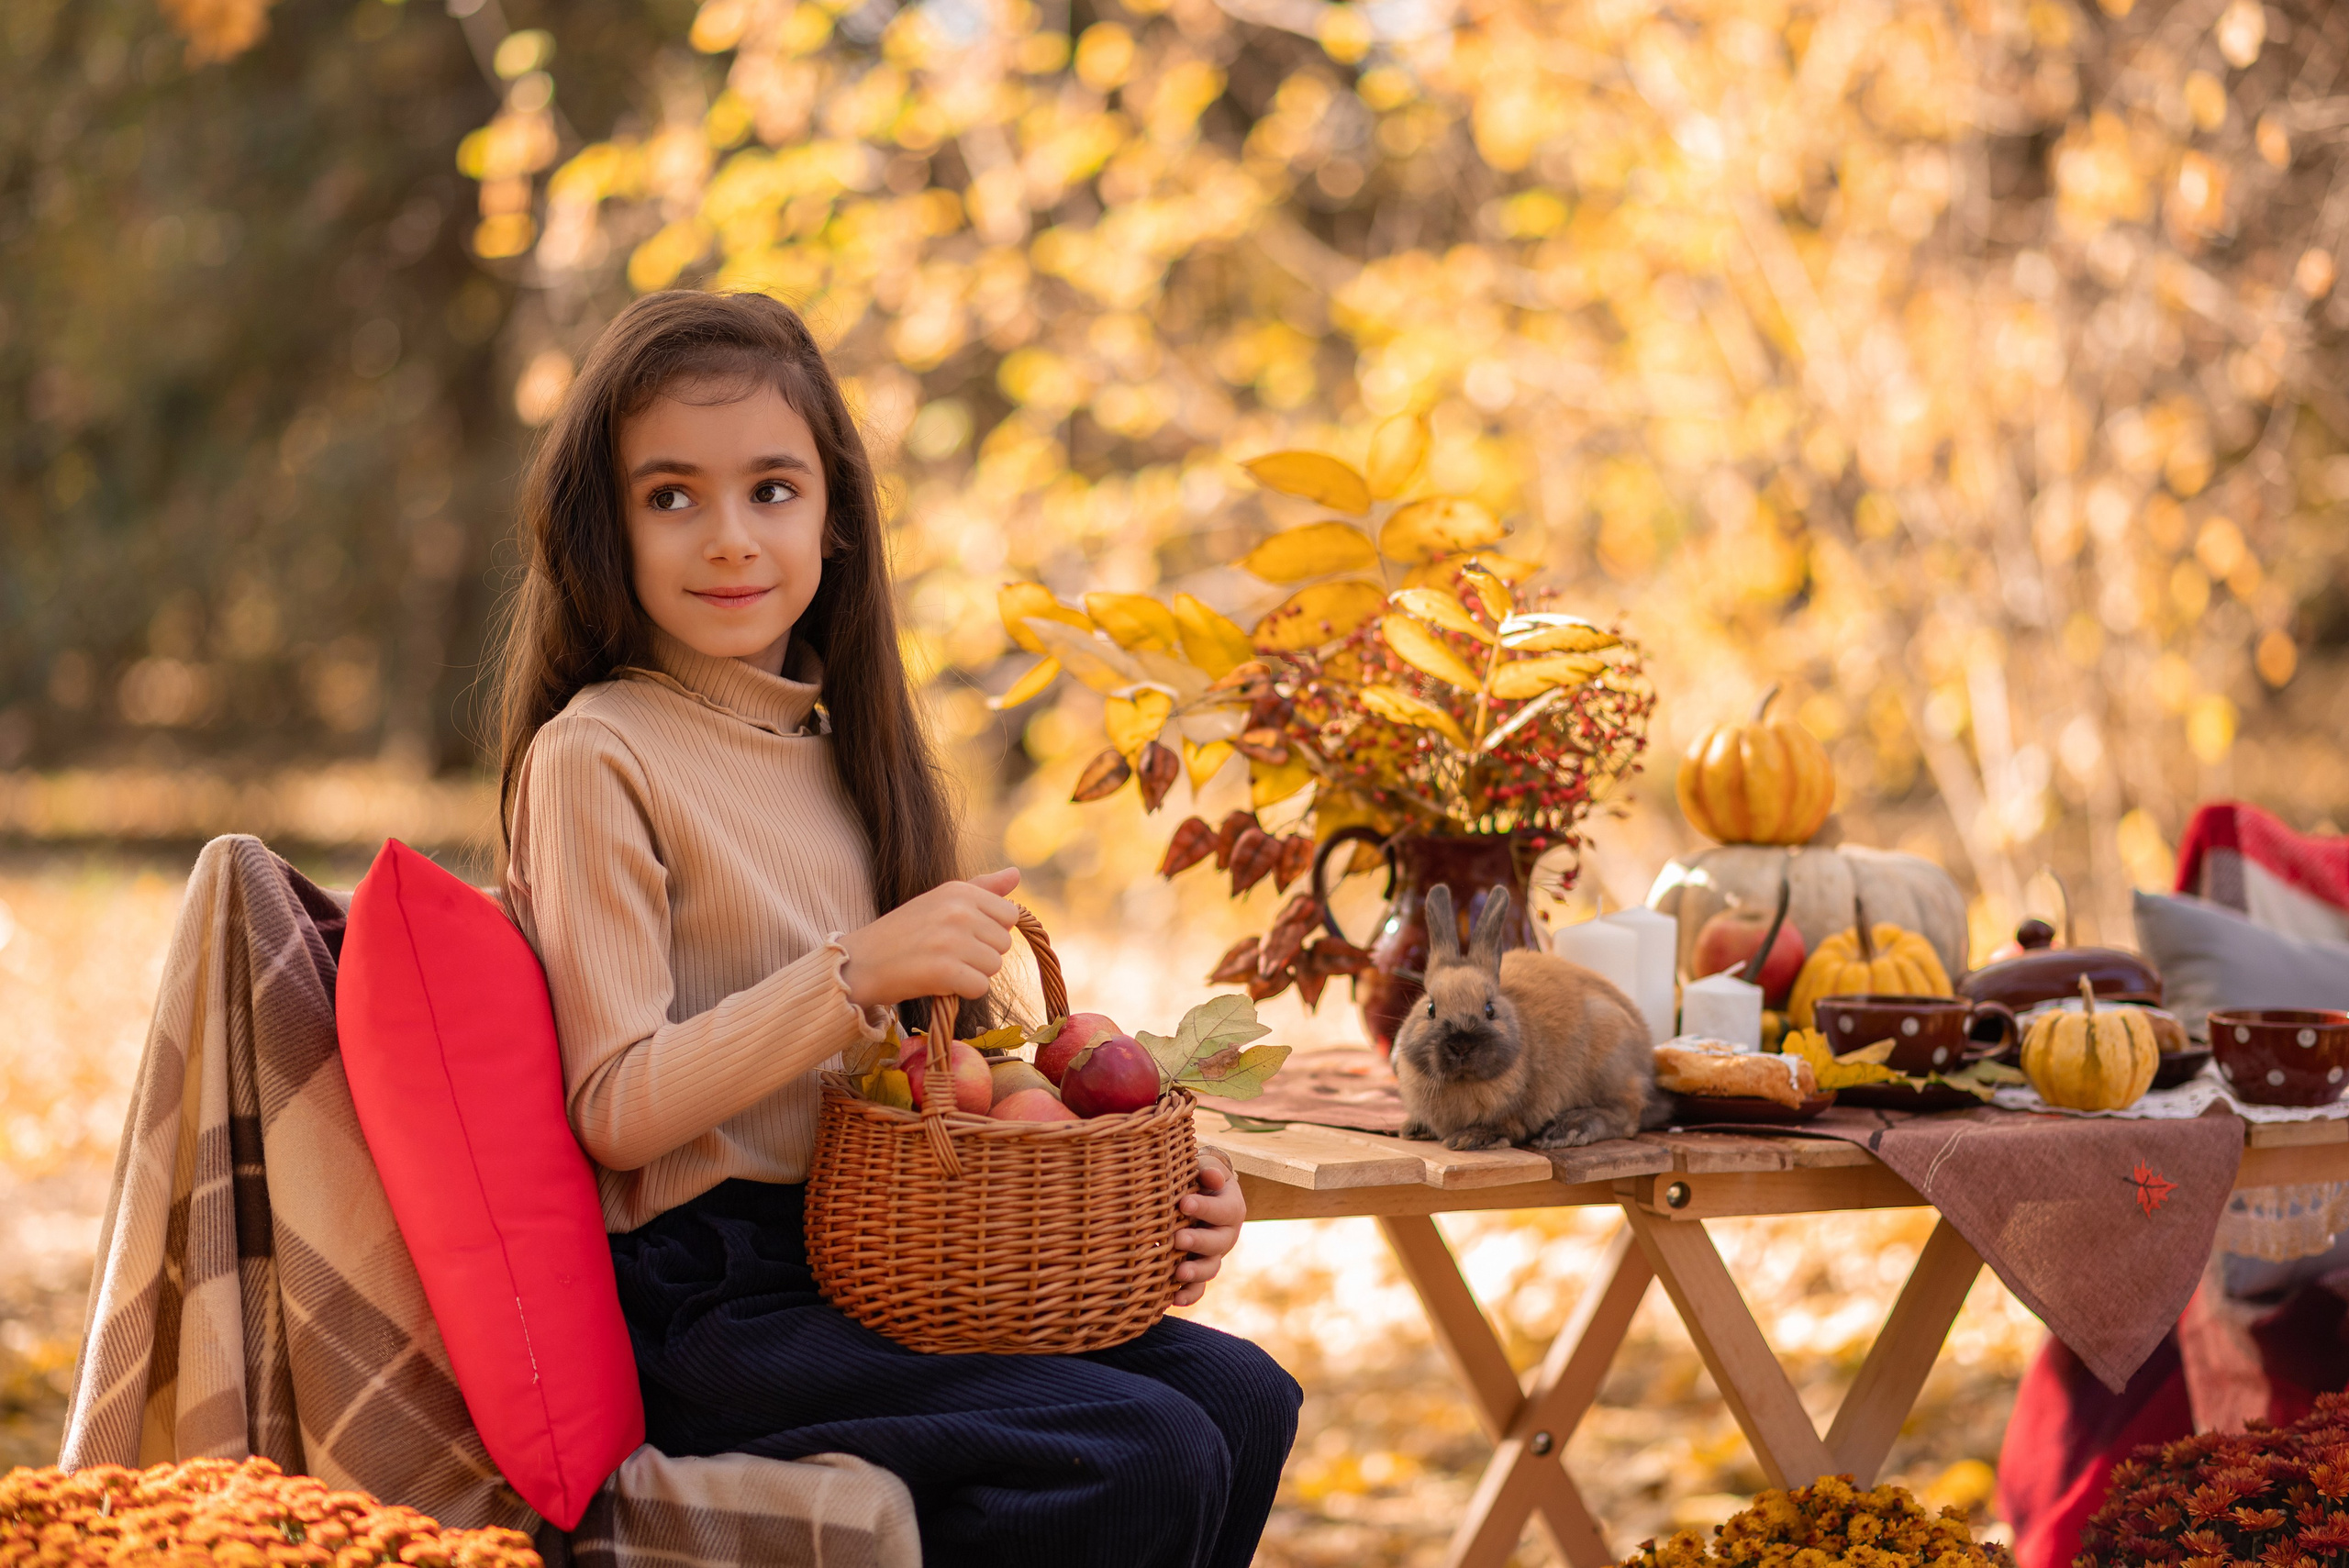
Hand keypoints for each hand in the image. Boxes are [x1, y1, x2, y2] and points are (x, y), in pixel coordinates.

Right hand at [838, 869, 1020, 1008]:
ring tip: (942, 967)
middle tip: (947, 954)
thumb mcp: (940, 901)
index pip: (1009, 915)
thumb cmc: (903, 932)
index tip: (964, 936)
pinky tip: (939, 983)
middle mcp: (958, 911)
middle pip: (1003, 943)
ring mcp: (951, 940)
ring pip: (994, 966)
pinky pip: (980, 987)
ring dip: (973, 974)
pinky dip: (963, 992)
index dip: (990, 931)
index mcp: (959, 891)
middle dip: (982, 954)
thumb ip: (982, 889)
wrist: (859, 962)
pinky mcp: (944, 970)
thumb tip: (1016, 873)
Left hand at [1172, 1150, 1244, 1306]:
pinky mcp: (1200, 1270)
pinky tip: (1173, 1299)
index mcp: (1231, 1208)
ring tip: (1178, 1273)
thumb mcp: (1206, 1169)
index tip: (1184, 1203)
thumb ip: (1209, 1171)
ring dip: (1195, 1272)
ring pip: (1210, 1268)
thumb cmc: (1199, 1179)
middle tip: (1179, 1238)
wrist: (1198, 1196)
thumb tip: (1212, 1178)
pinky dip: (1188, 1295)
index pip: (1223, 1210)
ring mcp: (1214, 1255)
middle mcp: (1226, 1235)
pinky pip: (1198, 1288)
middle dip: (1199, 1242)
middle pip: (1218, 1243)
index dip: (1205, 1208)